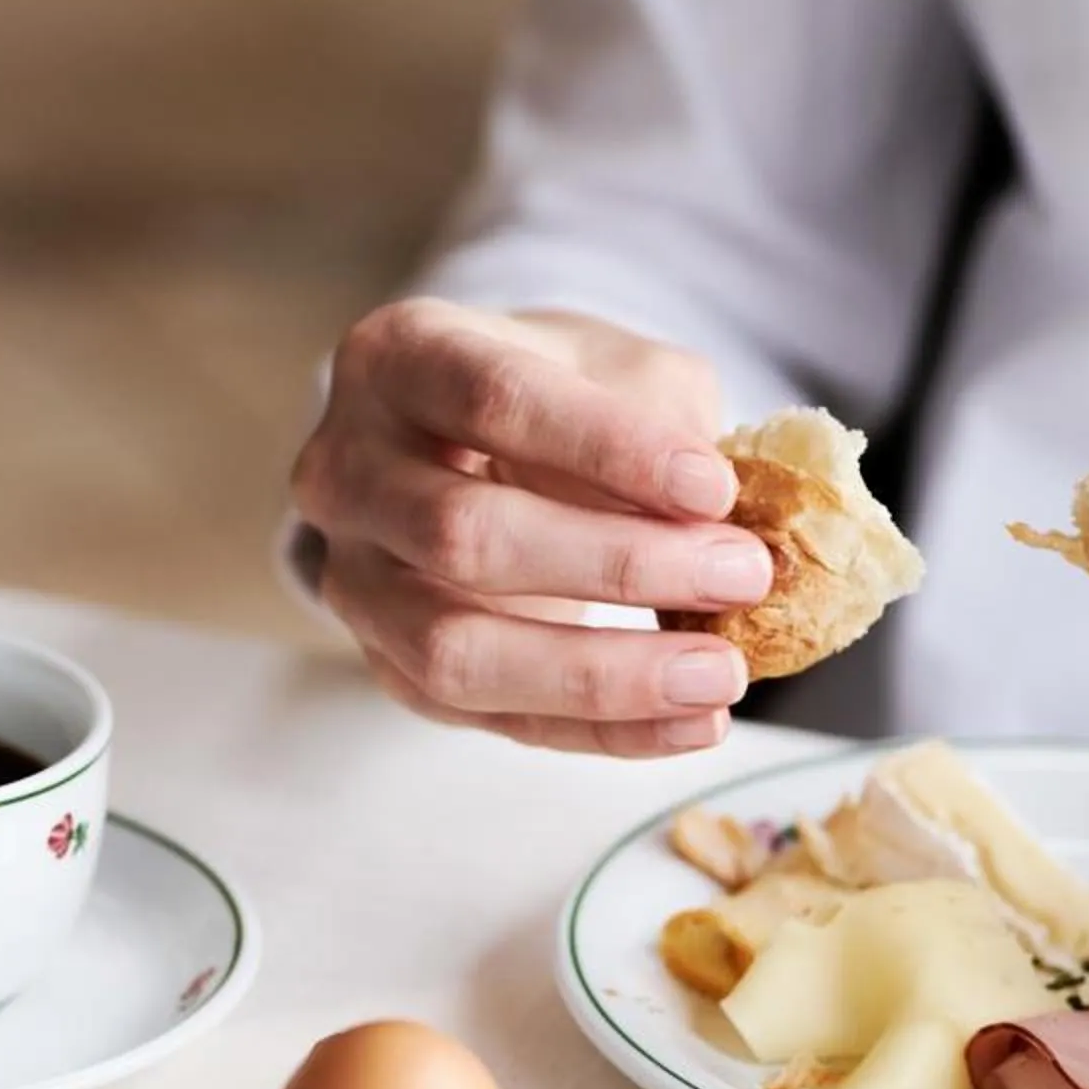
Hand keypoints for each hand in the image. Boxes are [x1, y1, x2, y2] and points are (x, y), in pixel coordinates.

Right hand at [290, 300, 771, 755]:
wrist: (472, 451)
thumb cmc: (553, 399)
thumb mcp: (612, 366)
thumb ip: (663, 418)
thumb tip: (732, 516)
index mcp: (399, 359)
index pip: (493, 399)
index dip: (606, 448)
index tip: (714, 490)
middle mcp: (348, 470)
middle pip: (462, 533)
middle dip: (616, 563)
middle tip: (740, 577)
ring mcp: (354, 580)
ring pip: (455, 649)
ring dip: (602, 673)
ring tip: (717, 675)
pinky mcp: (391, 667)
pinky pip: (493, 717)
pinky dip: (602, 729)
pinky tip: (690, 723)